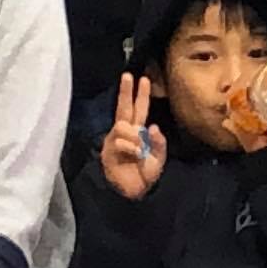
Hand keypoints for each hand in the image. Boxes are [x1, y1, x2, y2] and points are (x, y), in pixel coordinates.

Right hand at [98, 75, 167, 198]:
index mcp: (139, 132)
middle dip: (126, 91)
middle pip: (124, 107)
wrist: (134, 192)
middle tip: (127, 75)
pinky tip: (133, 155)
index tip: (143, 79)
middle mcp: (126, 132)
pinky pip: (119, 140)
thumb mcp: (158, 158)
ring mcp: (115, 140)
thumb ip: (159, 143)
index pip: (139, 110)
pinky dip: (129, 147)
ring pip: (123, 125)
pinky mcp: (107, 149)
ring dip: (134, 137)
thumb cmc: (146, 175)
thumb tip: (153, 126)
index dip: (141, 95)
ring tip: (139, 151)